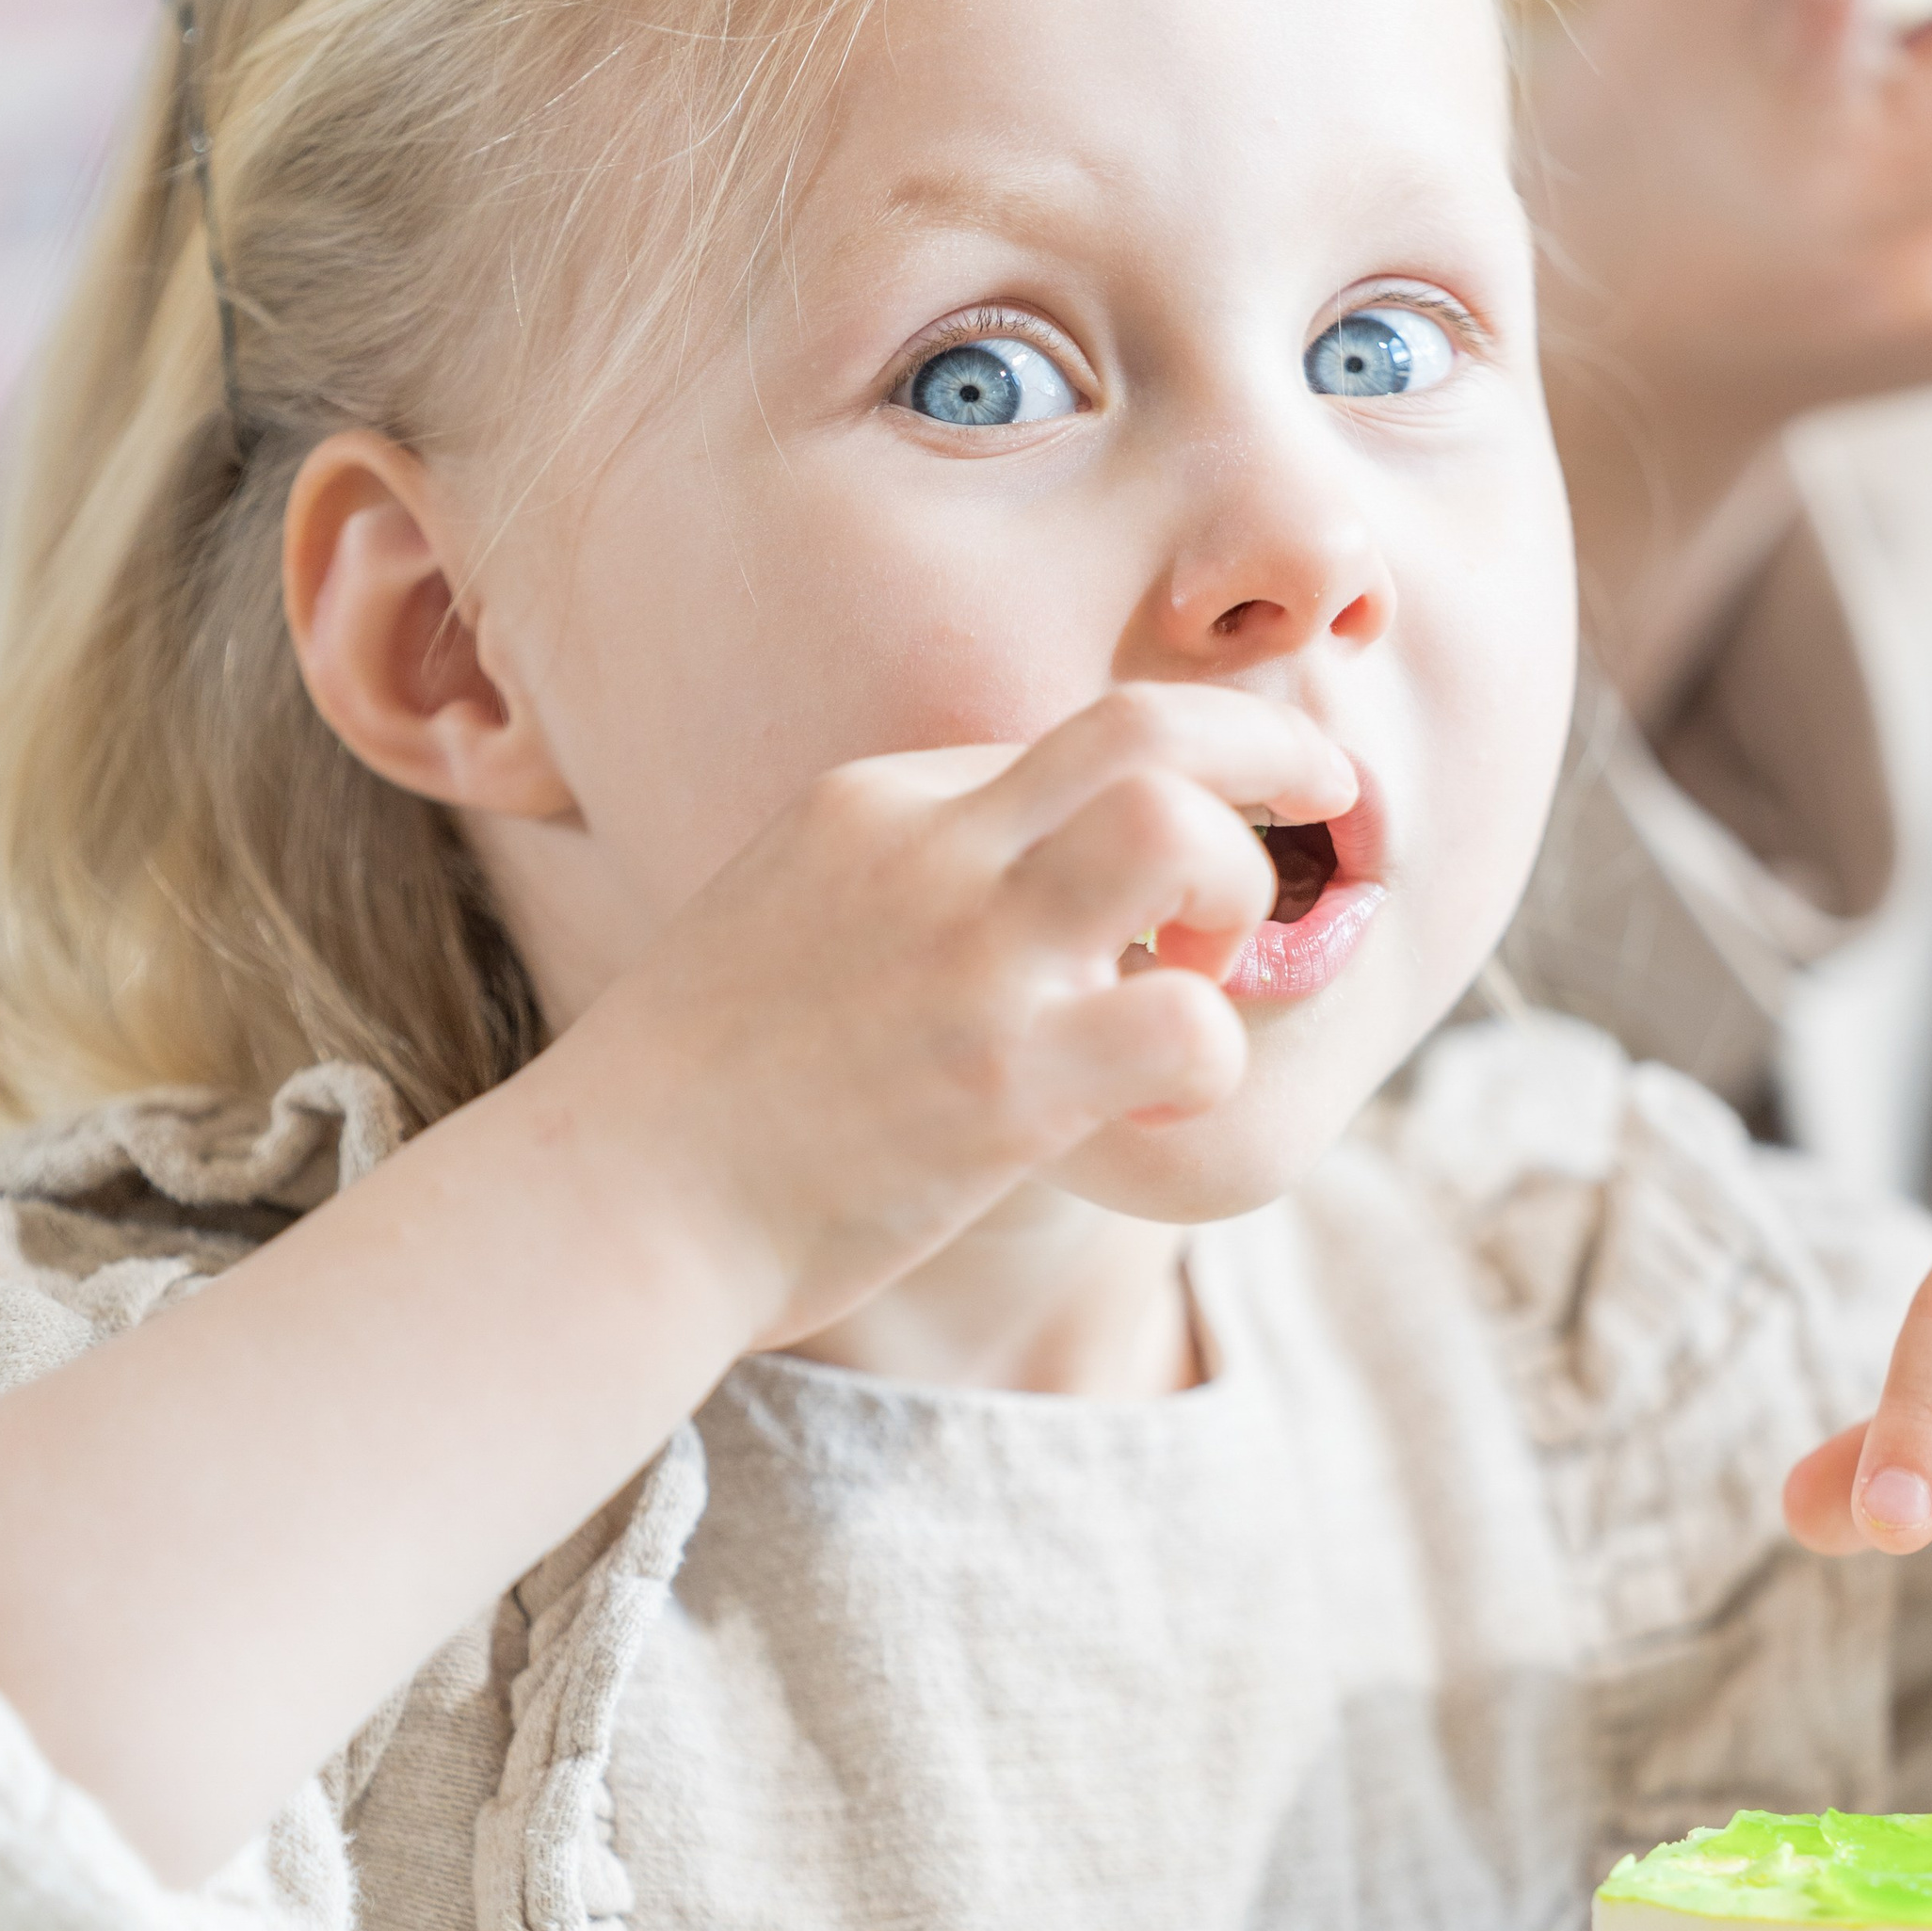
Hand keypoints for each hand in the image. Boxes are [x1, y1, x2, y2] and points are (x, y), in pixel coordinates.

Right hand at [562, 683, 1352, 1348]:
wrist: (609, 1202)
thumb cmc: (698, 1092)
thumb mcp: (786, 916)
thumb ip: (902, 883)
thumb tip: (1016, 891)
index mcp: (876, 801)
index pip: (1071, 735)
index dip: (1171, 774)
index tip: (1211, 832)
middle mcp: (932, 854)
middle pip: (1149, 728)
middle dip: (1271, 747)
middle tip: (1322, 806)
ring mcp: (970, 964)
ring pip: (1178, 828)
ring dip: (1237, 889)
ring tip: (1207, 964)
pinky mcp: (1003, 1088)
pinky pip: (1189, 1025)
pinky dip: (1215, 1050)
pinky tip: (1166, 1093)